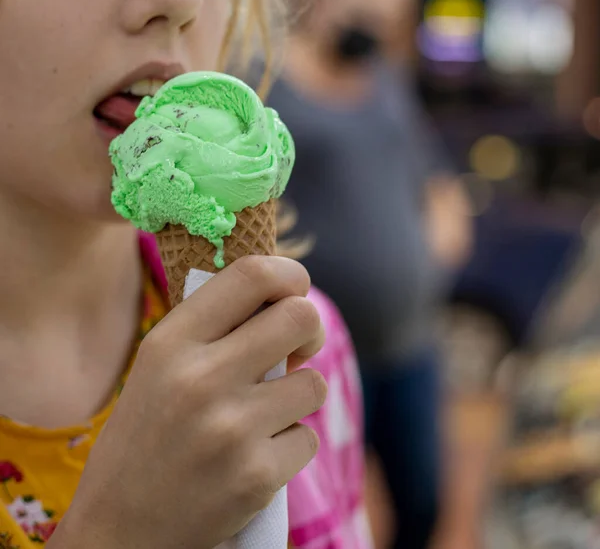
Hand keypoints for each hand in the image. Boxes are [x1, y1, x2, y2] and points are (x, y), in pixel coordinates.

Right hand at [52, 256, 326, 548]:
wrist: (120, 532)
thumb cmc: (145, 440)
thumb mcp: (158, 368)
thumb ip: (213, 329)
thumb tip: (284, 301)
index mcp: (171, 342)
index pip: (251, 274)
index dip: (289, 273)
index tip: (294, 290)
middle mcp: (200, 378)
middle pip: (300, 317)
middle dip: (310, 329)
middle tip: (299, 348)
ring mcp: (230, 429)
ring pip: (314, 383)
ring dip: (299, 396)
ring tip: (265, 414)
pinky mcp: (256, 476)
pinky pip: (307, 438)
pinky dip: (290, 445)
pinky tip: (255, 459)